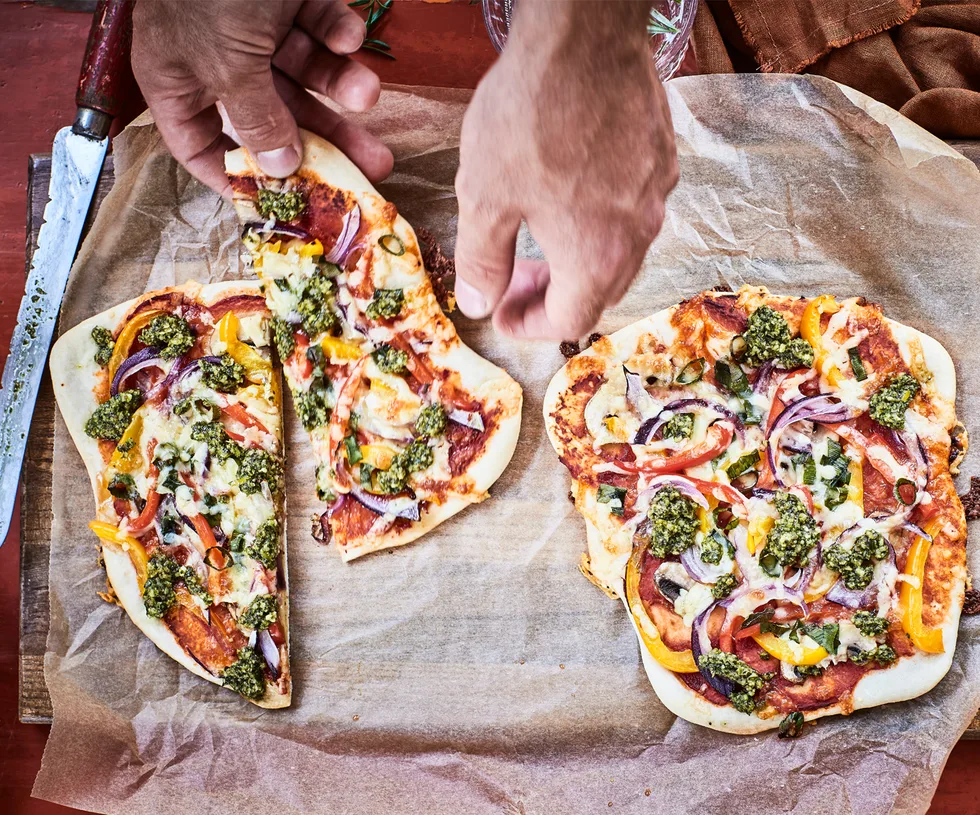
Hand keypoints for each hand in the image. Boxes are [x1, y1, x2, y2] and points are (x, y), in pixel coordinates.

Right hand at [132, 0, 393, 195]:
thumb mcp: (228, 59)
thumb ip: (256, 116)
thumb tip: (280, 167)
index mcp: (178, 76)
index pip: (200, 143)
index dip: (236, 174)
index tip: (280, 200)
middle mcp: (216, 56)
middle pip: (275, 115)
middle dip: (326, 138)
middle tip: (372, 166)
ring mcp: (253, 24)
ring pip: (306, 73)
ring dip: (342, 86)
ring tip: (369, 94)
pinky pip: (319, 27)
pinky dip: (338, 33)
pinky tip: (349, 32)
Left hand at [453, 0, 678, 339]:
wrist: (584, 34)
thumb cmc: (530, 115)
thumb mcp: (485, 196)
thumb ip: (482, 260)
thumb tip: (477, 304)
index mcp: (596, 258)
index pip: (569, 322)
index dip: (529, 324)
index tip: (500, 310)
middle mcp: (639, 234)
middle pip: (601, 292)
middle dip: (555, 296)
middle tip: (516, 276)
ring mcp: (657, 193)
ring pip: (621, 252)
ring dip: (580, 259)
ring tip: (541, 234)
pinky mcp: (663, 156)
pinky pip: (635, 208)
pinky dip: (602, 220)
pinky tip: (572, 189)